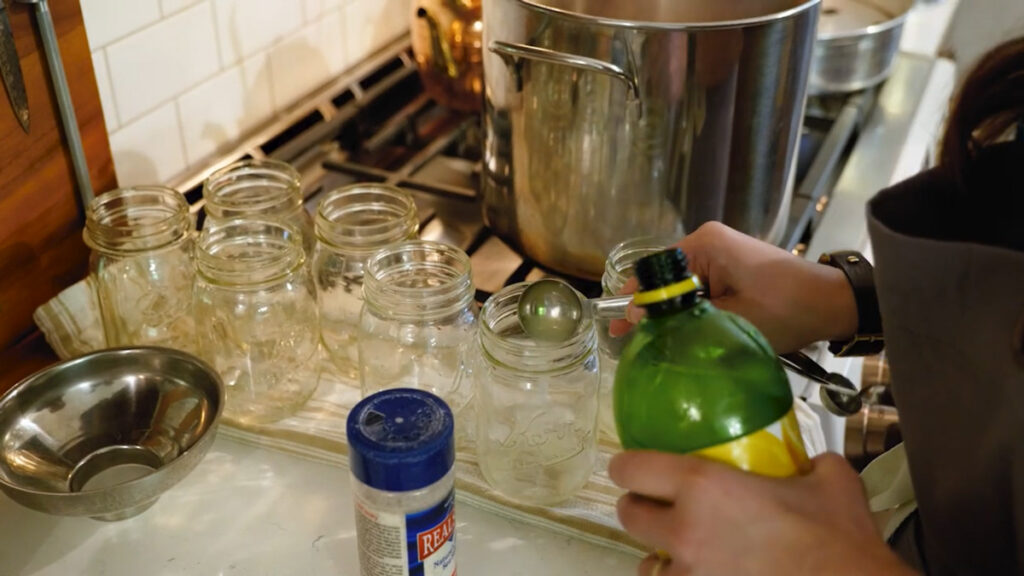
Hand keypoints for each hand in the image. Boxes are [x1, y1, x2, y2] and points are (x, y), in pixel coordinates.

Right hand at [609, 222, 857, 352]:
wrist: (834, 303)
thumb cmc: (786, 309)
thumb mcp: (730, 320)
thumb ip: (680, 319)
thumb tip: (634, 319)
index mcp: (703, 245)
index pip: (653, 271)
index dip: (635, 302)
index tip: (620, 331)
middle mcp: (707, 241)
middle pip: (663, 278)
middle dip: (650, 309)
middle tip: (633, 343)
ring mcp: (720, 252)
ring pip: (680, 285)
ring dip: (671, 311)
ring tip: (655, 343)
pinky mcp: (731, 265)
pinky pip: (697, 286)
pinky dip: (689, 308)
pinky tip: (682, 332)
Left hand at [609, 451, 915, 575]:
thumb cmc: (837, 540)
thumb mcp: (829, 480)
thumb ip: (809, 463)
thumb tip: (810, 463)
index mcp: (704, 487)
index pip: (632, 469)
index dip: (627, 466)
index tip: (632, 467)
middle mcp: (685, 531)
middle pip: (629, 516)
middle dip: (640, 509)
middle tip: (659, 507)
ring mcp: (689, 574)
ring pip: (646, 563)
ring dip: (659, 554)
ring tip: (682, 551)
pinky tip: (700, 574)